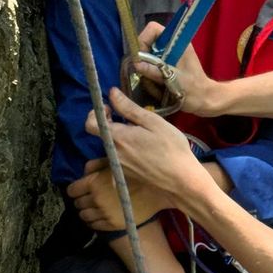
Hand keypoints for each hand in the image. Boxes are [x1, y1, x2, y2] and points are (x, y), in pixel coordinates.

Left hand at [66, 159, 170, 231]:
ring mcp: (104, 214)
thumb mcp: (116, 162)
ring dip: (87, 211)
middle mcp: (96, 199)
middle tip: (90, 197)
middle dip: (82, 200)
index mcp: (94, 182)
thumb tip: (84, 171)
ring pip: (84, 216)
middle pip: (78, 203)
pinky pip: (95, 226)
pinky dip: (94, 221)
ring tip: (95, 208)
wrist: (159, 190)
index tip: (81, 189)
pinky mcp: (113, 225)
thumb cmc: (138, 171)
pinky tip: (101, 216)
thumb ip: (96, 164)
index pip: (72, 190)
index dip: (75, 189)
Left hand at [85, 88, 209, 205]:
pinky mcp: (125, 176)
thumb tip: (111, 93)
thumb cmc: (171, 147)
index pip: (90, 124)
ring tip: (140, 138)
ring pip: (111, 147)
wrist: (181, 179)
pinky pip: (119, 161)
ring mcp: (118, 167)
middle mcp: (113, 153)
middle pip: (102, 135)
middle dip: (111, 125)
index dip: (96, 113)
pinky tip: (142, 154)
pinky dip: (126, 154)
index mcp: (118, 137)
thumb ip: (129, 107)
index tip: (111, 110)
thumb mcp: (152, 122)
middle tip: (130, 121)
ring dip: (120, 140)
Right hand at [133, 27, 223, 118]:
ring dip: (145, 63)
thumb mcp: (172, 79)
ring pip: (148, 51)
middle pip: (148, 40)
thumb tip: (137, 64)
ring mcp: (170, 52)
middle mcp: (173, 43)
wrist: (203, 98)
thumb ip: (155, 71)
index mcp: (178, 41)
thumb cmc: (193, 89)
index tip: (141, 57)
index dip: (144, 40)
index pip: (153, 29)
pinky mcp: (167, 62)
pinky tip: (153, 79)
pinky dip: (149, 68)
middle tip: (142, 69)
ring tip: (148, 76)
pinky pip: (151, 60)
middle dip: (143, 54)